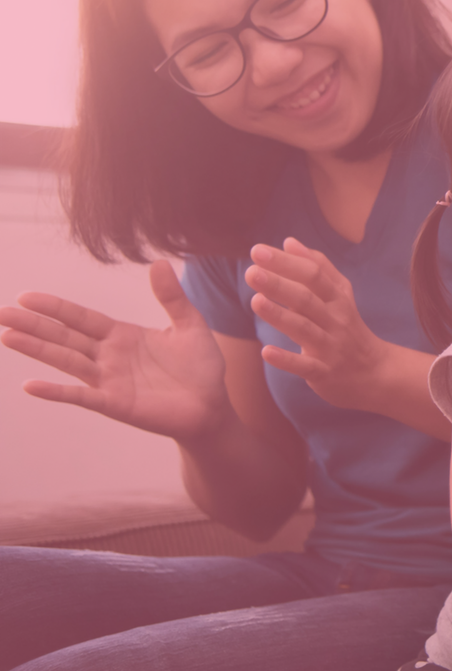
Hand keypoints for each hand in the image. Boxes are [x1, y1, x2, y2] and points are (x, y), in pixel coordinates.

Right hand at [0, 261, 231, 441]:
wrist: (212, 407)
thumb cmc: (201, 368)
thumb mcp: (190, 325)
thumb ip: (172, 297)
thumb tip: (160, 262)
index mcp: (123, 336)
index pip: (82, 318)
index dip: (55, 307)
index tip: (25, 296)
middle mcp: (109, 357)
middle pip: (65, 336)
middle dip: (33, 324)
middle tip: (1, 313)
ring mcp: (109, 381)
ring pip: (67, 360)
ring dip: (37, 349)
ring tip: (6, 335)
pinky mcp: (115, 404)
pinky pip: (81, 396)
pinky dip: (56, 391)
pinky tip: (30, 385)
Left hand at [244, 237, 395, 410]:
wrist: (374, 372)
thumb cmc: (349, 328)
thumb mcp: (340, 295)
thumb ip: (318, 268)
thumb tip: (289, 241)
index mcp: (338, 298)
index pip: (313, 275)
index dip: (286, 262)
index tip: (258, 251)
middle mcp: (336, 319)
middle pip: (307, 299)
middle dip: (279, 284)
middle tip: (251, 271)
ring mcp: (331, 347)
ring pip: (304, 329)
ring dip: (280, 315)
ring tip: (255, 301)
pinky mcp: (325, 372)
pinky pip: (305, 366)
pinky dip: (286, 360)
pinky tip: (266, 352)